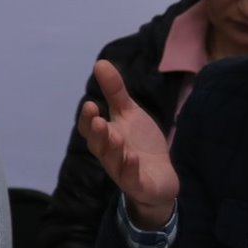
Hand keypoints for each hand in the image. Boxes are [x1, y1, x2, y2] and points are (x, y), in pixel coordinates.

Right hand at [78, 59, 179, 228]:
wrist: (160, 176)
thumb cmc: (140, 143)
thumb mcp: (129, 114)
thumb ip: (115, 92)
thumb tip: (99, 62)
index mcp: (105, 137)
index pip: (89, 129)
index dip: (87, 119)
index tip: (90, 104)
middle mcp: (110, 155)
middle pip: (98, 146)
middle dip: (97, 133)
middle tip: (99, 120)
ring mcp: (123, 172)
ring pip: (113, 163)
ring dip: (113, 150)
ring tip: (116, 136)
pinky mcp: (139, 185)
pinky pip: (132, 179)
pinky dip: (131, 170)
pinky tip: (133, 159)